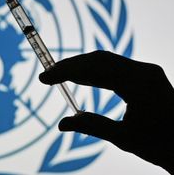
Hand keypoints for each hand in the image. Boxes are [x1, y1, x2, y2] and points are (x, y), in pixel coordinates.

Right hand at [39, 51, 173, 173]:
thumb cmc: (160, 145)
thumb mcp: (124, 139)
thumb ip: (92, 126)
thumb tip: (62, 124)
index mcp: (140, 85)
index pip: (96, 70)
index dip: (67, 72)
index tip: (45, 78)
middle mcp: (144, 71)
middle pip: (99, 60)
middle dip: (71, 66)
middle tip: (47, 74)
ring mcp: (145, 70)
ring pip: (105, 60)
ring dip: (80, 66)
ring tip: (57, 74)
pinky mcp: (144, 73)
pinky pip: (113, 66)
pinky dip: (92, 69)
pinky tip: (78, 76)